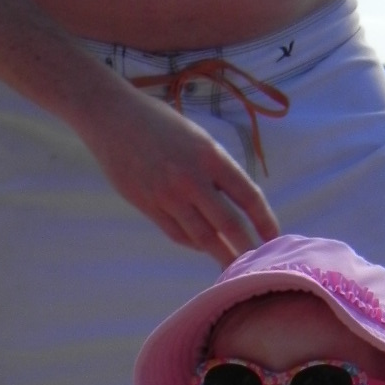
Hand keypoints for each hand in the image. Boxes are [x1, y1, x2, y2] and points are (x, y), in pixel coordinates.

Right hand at [71, 74, 279, 265]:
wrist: (111, 117)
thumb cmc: (159, 123)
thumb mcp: (197, 138)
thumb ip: (216, 169)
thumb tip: (236, 203)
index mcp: (210, 156)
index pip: (248, 195)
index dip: (264, 220)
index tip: (273, 236)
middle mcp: (192, 178)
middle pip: (229, 224)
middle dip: (247, 248)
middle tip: (259, 265)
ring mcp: (169, 196)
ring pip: (203, 237)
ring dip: (221, 254)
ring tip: (234, 267)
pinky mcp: (149, 206)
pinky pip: (178, 234)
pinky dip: (194, 243)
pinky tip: (203, 246)